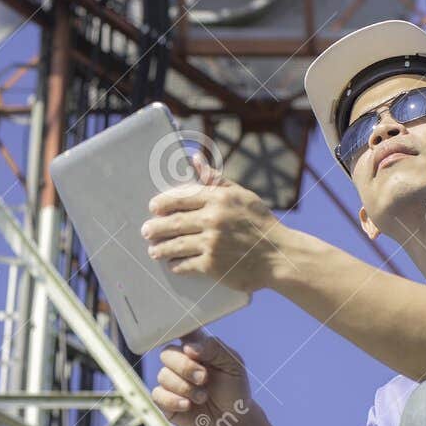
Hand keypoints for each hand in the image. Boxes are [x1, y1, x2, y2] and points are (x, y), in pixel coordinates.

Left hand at [141, 153, 286, 293]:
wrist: (279, 256)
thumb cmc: (260, 223)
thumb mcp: (242, 196)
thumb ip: (216, 180)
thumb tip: (194, 159)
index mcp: (219, 199)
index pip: (182, 198)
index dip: (163, 203)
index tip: (153, 207)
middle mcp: (213, 219)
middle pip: (174, 222)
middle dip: (156, 227)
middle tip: (146, 231)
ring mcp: (212, 243)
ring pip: (176, 244)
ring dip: (161, 248)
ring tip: (153, 250)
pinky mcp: (212, 266)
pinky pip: (186, 264)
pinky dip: (176, 264)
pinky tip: (172, 264)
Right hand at [151, 328, 256, 425]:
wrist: (233, 419)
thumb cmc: (234, 388)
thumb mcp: (233, 364)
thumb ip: (214, 349)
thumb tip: (188, 348)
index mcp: (196, 348)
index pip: (180, 331)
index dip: (178, 332)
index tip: (188, 343)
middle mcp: (180, 362)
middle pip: (167, 354)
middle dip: (185, 367)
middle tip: (204, 378)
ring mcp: (171, 381)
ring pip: (163, 375)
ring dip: (185, 387)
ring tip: (203, 397)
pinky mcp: (165, 400)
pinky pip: (157, 395)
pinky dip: (173, 400)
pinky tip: (188, 405)